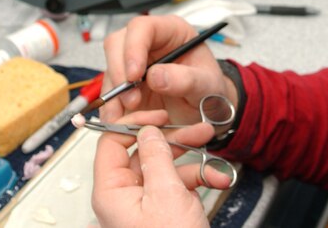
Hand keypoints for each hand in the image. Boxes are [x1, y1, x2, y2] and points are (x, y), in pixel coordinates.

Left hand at [92, 109, 232, 227]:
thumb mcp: (166, 193)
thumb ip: (156, 157)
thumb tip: (148, 131)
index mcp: (111, 191)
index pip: (111, 144)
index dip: (134, 125)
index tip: (158, 116)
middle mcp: (123, 196)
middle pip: (143, 153)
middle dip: (174, 140)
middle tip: (197, 130)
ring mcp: (144, 205)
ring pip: (165, 168)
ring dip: (193, 160)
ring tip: (214, 152)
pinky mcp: (163, 212)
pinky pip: (178, 186)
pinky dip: (199, 179)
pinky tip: (217, 178)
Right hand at [101, 15, 236, 124]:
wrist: (209, 111)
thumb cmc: (211, 89)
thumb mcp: (207, 84)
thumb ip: (186, 79)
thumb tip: (155, 76)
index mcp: (172, 32)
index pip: (143, 28)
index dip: (134, 48)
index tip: (135, 74)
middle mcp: (149, 43)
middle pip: (117, 43)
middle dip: (120, 72)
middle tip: (132, 99)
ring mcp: (135, 63)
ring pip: (110, 68)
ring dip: (115, 93)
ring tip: (131, 113)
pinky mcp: (127, 84)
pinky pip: (110, 91)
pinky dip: (112, 106)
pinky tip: (122, 119)